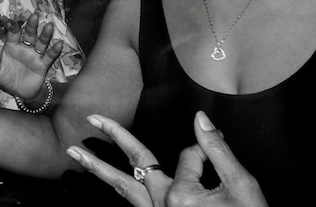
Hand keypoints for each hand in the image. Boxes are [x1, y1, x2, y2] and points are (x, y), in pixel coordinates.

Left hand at [0, 13, 63, 100]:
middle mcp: (24, 48)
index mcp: (12, 46)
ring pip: (41, 43)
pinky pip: (49, 57)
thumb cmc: (6, 78)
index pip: (13, 34)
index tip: (10, 22)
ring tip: (49, 26)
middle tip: (35, 15)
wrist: (19, 92)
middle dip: (31, 26)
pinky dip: (54, 51)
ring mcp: (35, 56)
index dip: (12, 27)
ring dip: (45, 35)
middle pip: (29, 35)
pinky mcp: (43, 65)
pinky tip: (59, 44)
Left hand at [66, 111, 266, 206]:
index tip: (219, 155)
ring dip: (96, 168)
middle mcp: (163, 204)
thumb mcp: (241, 186)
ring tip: (73, 152)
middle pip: (137, 161)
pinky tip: (103, 181)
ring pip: (122, 186)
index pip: (189, 157)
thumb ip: (219, 151)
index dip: (205, 151)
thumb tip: (201, 118)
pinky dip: (116, 190)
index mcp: (182, 194)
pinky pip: (131, 204)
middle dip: (115, 136)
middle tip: (92, 118)